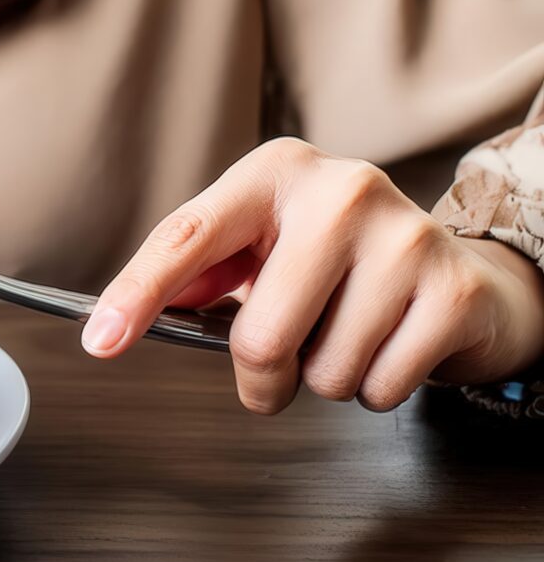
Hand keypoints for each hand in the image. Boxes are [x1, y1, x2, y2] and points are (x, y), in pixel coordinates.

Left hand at [83, 137, 543, 412]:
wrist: (461, 276)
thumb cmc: (340, 265)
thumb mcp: (263, 248)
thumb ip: (199, 272)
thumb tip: (125, 311)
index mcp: (275, 173)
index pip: (188, 238)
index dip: (139, 293)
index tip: (101, 339)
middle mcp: (341, 191)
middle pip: (258, 335)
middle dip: (263, 375)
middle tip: (285, 358)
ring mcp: (405, 236)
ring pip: (323, 371)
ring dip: (327, 377)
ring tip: (352, 333)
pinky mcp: (453, 290)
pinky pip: (380, 387)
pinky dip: (377, 388)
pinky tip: (394, 344)